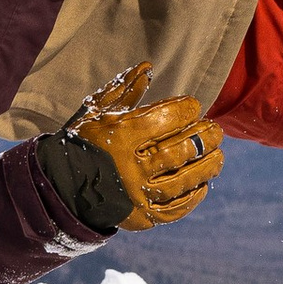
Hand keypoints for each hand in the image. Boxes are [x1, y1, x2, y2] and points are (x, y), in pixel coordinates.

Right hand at [53, 61, 222, 230]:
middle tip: (216, 130)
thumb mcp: (98, 114)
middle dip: (203, 137)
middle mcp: (130, 168)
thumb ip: (124, 90)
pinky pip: (174, 209)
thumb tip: (148, 66)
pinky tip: (203, 184)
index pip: (164, 119)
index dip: (185, 109)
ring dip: (206, 167)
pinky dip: (192, 197)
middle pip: (179, 150)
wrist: (63, 190)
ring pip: (182, 181)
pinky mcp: (141, 217)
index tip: (195, 105)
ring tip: (219, 156)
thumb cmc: (85, 144)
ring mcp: (137, 196)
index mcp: (120, 138)